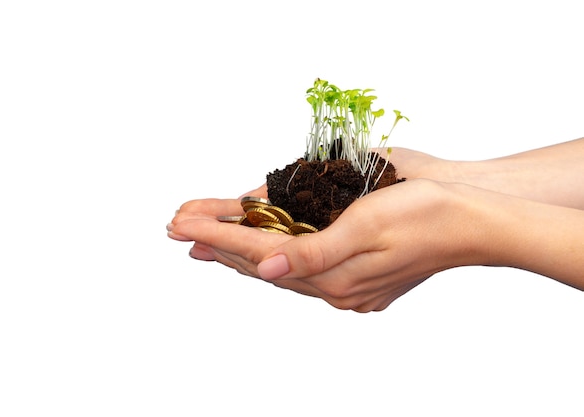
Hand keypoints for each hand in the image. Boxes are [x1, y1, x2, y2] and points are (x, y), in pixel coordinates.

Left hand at [169, 179, 482, 311]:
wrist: (474, 220)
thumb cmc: (427, 214)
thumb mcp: (368, 227)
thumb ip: (314, 254)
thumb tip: (267, 268)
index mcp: (335, 275)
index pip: (260, 252)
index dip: (217, 236)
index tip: (180, 224)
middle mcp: (335, 285)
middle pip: (262, 263)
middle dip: (217, 245)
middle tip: (178, 231)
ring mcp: (346, 284)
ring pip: (279, 266)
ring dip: (241, 251)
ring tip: (205, 242)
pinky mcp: (357, 276)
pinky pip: (301, 265)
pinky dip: (274, 253)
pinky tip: (263, 249)